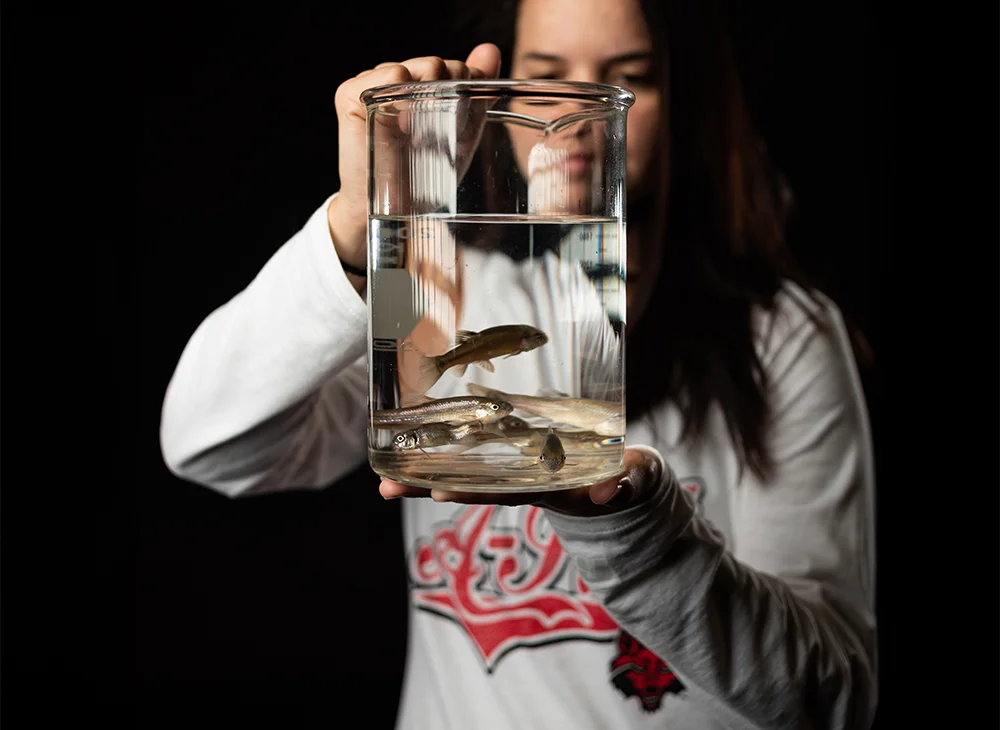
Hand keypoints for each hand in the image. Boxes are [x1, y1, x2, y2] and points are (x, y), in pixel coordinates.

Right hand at [328, 43, 502, 270]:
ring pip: (421, 67)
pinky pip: (390, 73)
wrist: (392, 208)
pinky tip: (403, 125)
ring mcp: (373, 83)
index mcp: (421, 86)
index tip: (461, 127)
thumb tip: (490, 50)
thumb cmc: (423, 176)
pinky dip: (404, 94)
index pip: (456, 68)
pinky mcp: (352, 92)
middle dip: (451, 98)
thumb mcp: (460, 135)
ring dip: (430, 99)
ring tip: (420, 135)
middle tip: (441, 135)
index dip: (466, 93)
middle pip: (441, 64)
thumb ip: (476, 93)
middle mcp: (397, 80)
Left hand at [378, 447, 660, 516]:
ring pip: (466, 467)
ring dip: (426, 469)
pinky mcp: (518, 448)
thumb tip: (610, 490)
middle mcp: (524, 481)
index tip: (440, 493)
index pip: (507, 491)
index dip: (475, 491)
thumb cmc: (628, 477)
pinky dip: (450, 437)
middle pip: (471, 484)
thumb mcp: (633, 481)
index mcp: (550, 489)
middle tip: (385, 489)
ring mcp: (518, 467)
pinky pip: (479, 443)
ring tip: (382, 473)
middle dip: (428, 487)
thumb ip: (627, 482)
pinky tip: (417, 424)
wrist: (624, 475)